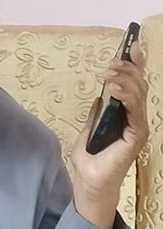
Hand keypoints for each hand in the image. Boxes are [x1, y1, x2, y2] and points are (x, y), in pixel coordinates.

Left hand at [71, 42, 148, 228]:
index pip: (133, 87)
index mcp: (125, 115)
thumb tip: (99, 97)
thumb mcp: (88, 130)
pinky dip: (126, 96)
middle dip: (127, 69)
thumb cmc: (89, 160)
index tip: (130, 47)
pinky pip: (135, 111)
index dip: (134, 66)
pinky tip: (115, 88)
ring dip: (125, 79)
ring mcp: (138, 127)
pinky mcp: (136, 135)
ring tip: (110, 73)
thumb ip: (96, 114)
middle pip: (139, 86)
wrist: (89, 181)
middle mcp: (135, 119)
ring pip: (139, 94)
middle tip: (110, 64)